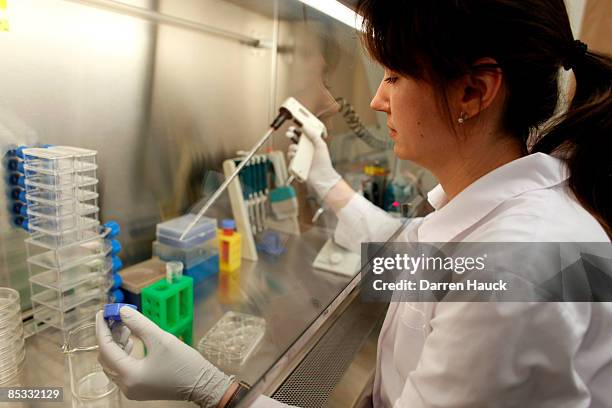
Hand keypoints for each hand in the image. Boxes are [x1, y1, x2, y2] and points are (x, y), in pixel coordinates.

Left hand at [95, 307, 233, 406]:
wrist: (202, 384)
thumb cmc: (184, 364)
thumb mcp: (161, 339)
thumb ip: (139, 324)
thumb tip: (122, 311)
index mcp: (130, 375)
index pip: (106, 349)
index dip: (102, 329)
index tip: (103, 312)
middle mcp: (126, 386)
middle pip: (106, 358)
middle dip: (109, 336)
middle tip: (115, 318)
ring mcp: (131, 389)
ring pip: (112, 364)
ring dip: (115, 345)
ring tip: (125, 328)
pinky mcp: (138, 388)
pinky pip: (121, 370)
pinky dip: (122, 354)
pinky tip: (131, 342)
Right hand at [287, 126, 340, 199]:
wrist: (322, 177)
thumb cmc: (324, 163)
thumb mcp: (320, 145)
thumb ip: (313, 134)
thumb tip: (305, 127)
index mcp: (311, 144)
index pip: (302, 135)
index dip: (297, 130)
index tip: (294, 127)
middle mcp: (305, 151)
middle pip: (294, 140)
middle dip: (290, 136)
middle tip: (289, 134)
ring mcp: (300, 158)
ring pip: (291, 150)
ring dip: (293, 149)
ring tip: (298, 152)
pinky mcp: (296, 165)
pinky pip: (290, 160)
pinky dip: (293, 159)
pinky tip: (297, 160)